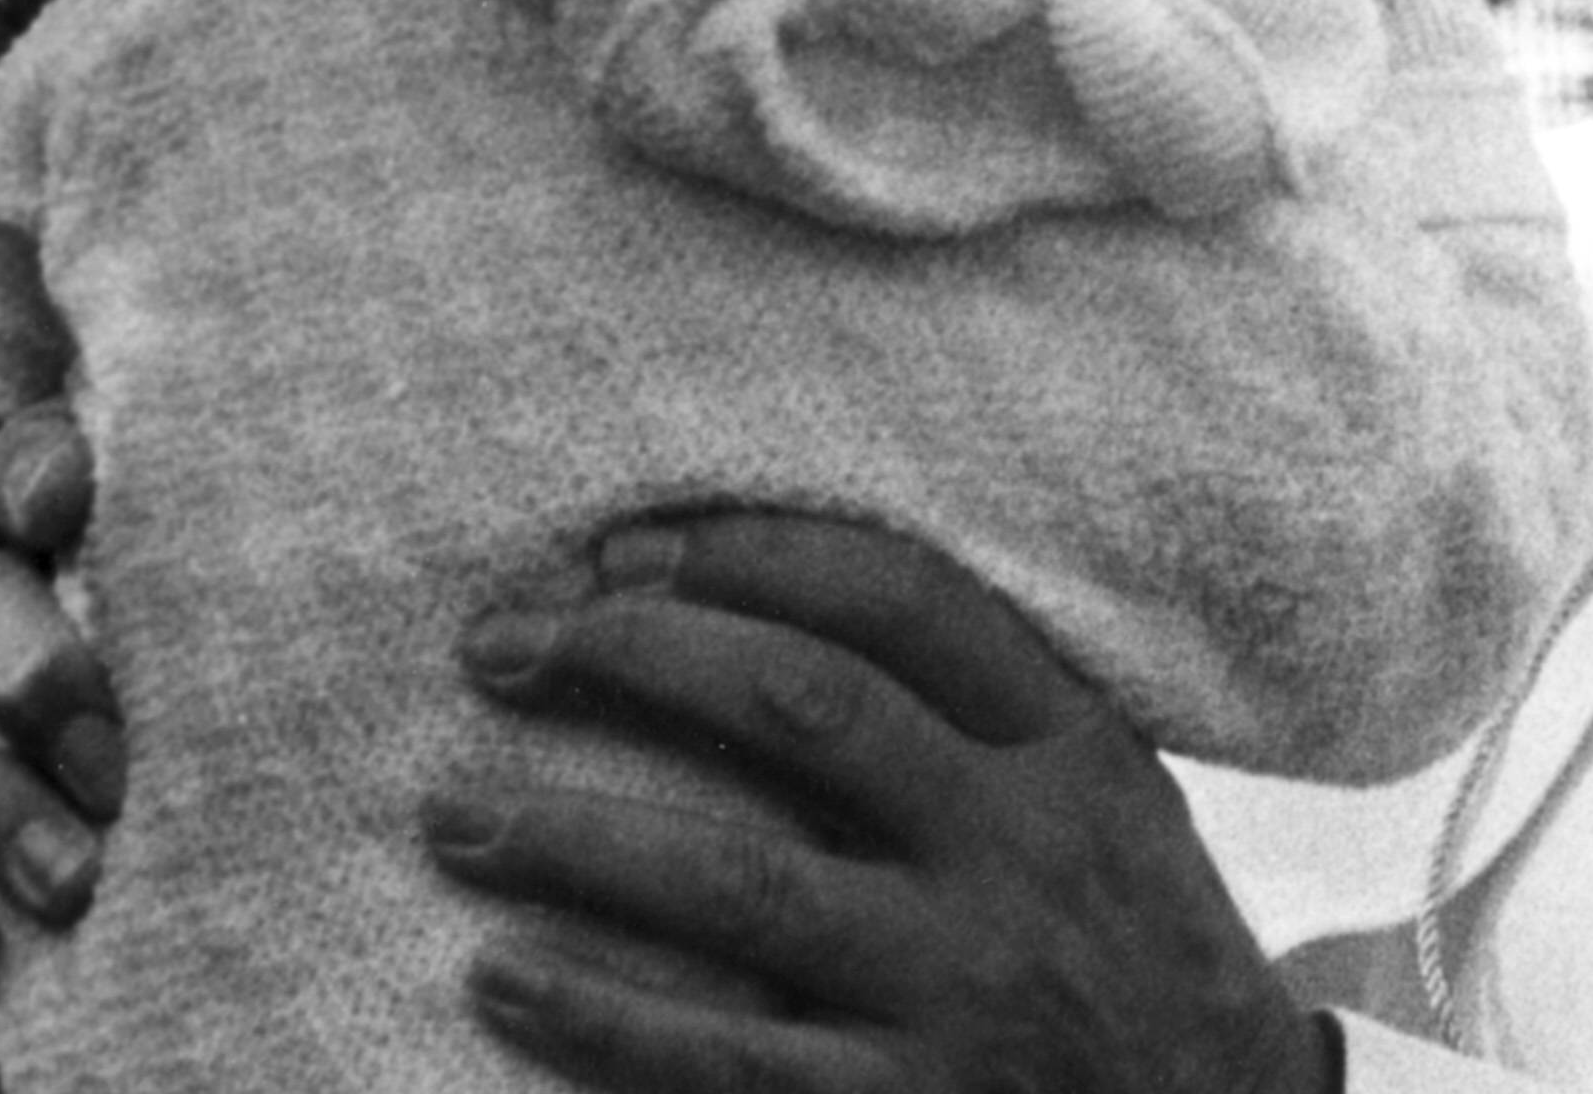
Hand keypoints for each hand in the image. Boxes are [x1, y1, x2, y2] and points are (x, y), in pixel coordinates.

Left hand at [423, 512, 1332, 1093]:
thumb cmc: (1139, 944)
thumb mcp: (1113, 791)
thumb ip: (990, 703)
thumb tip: (777, 597)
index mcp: (1070, 746)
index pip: (900, 600)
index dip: (749, 556)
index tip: (622, 550)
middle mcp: (1016, 851)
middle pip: (804, 709)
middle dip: (637, 658)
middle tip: (503, 643)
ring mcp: (960, 994)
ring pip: (741, 889)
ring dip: (577, 839)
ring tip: (454, 806)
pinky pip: (722, 1064)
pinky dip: (601, 1016)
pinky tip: (504, 975)